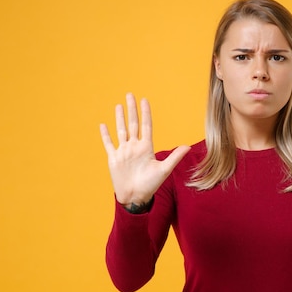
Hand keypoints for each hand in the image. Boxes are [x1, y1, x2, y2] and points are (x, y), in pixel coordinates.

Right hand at [100, 93, 189, 207]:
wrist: (135, 197)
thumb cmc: (150, 185)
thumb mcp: (164, 170)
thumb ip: (174, 157)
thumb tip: (188, 147)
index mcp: (146, 147)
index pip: (146, 126)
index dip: (145, 113)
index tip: (145, 100)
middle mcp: (134, 147)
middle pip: (132, 124)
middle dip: (131, 109)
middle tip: (130, 94)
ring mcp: (123, 152)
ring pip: (121, 130)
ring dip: (119, 118)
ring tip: (119, 105)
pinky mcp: (114, 159)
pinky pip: (109, 144)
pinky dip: (105, 135)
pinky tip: (103, 125)